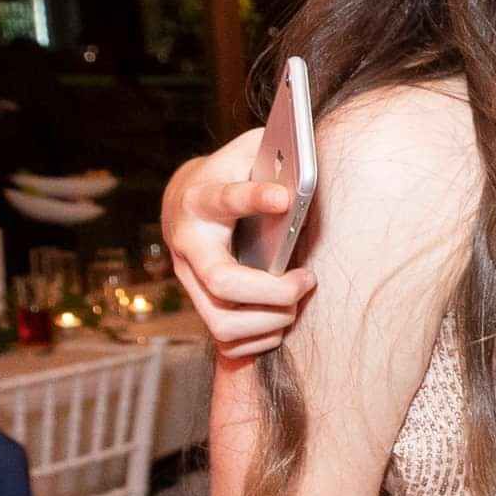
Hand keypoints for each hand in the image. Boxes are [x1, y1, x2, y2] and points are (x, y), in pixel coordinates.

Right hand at [162, 132, 312, 358]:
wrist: (186, 202)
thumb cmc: (231, 174)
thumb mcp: (248, 152)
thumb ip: (276, 153)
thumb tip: (309, 162)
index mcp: (203, 200)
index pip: (224, 199)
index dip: (253, 198)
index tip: (284, 197)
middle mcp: (189, 244)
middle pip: (223, 281)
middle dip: (274, 290)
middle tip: (307, 279)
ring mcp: (189, 279)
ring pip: (223, 321)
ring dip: (271, 320)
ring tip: (296, 300)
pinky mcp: (198, 304)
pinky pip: (228, 342)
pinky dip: (261, 340)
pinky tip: (280, 318)